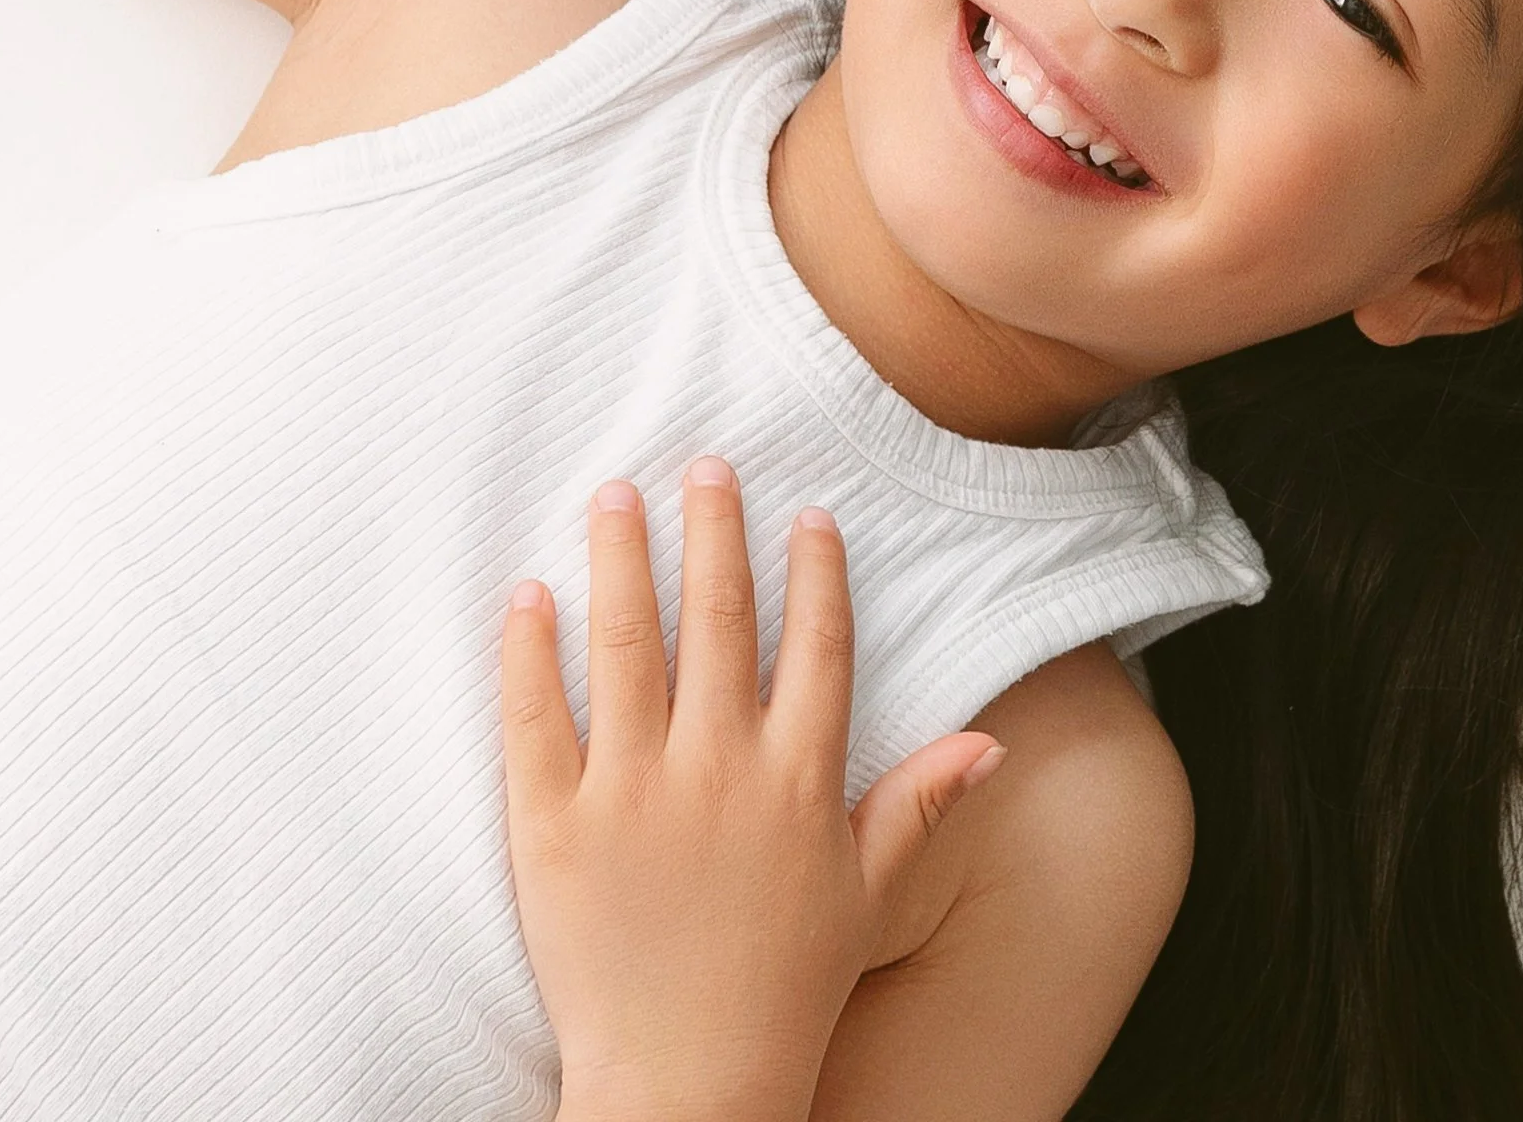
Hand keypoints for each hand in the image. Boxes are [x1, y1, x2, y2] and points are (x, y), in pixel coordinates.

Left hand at [502, 461, 1003, 1121]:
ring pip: (626, 643)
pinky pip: (536, 717)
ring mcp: (632, 794)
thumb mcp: (866, 895)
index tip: (808, 511)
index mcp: (798, 780)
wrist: (686, 1091)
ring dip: (622, 558)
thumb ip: (920, 805)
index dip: (815, 574)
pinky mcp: (553, 827)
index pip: (816, 647)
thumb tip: (993, 742)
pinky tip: (530, 592)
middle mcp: (720, 770)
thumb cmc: (785, 993)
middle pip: (720, 620)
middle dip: (715, 530)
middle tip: (705, 463)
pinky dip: (531, 649)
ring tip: (614, 492)